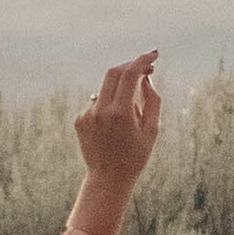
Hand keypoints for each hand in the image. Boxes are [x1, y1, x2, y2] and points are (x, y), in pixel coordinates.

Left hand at [72, 51, 162, 197]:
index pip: (130, 74)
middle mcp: (100, 111)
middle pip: (114, 72)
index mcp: (120, 113)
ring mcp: (87, 114)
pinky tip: (114, 130)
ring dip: (121, 90)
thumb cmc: (136, 156)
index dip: (142, 60)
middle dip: (130, 66)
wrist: (108, 179)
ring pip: (106, 88)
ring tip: (129, 119)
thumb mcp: (152, 129)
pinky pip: (97, 102)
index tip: (154, 54)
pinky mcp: (79, 119)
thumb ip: (152, 100)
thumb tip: (145, 78)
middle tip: (146, 68)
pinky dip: (109, 106)